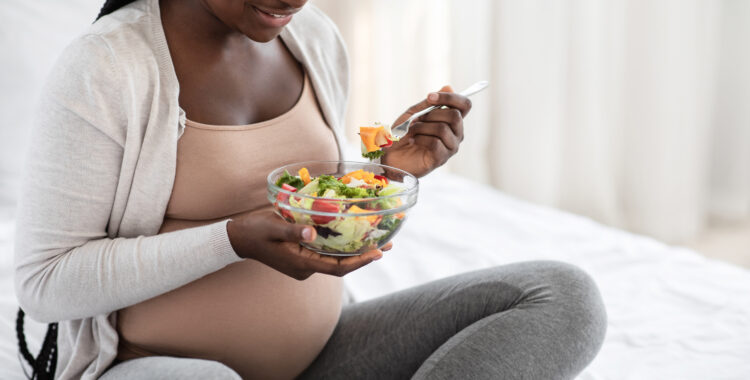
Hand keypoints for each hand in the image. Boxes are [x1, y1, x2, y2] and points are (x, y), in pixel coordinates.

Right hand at [226, 209, 389, 279]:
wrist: (238, 238)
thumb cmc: (254, 230)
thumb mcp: (273, 226)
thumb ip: (293, 228)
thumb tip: (312, 232)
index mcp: (301, 263)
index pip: (338, 267)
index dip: (360, 261)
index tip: (378, 252)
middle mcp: (306, 268)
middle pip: (341, 265)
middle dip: (365, 254)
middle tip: (388, 242)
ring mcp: (305, 265)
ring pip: (335, 260)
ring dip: (356, 250)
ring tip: (378, 238)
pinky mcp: (303, 258)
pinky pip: (327, 254)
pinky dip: (342, 246)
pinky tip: (354, 235)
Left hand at [381, 85, 471, 177]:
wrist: (391, 155)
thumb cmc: (403, 134)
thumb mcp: (414, 113)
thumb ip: (430, 102)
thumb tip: (449, 86)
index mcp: (452, 121)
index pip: (465, 105)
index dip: (451, 97)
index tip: (430, 97)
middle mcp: (456, 134)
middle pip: (455, 116)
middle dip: (431, 114)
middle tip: (416, 120)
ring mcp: (451, 147)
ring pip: (443, 128)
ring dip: (422, 127)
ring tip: (412, 132)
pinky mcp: (441, 158)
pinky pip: (435, 142)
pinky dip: (420, 139)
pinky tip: (414, 142)